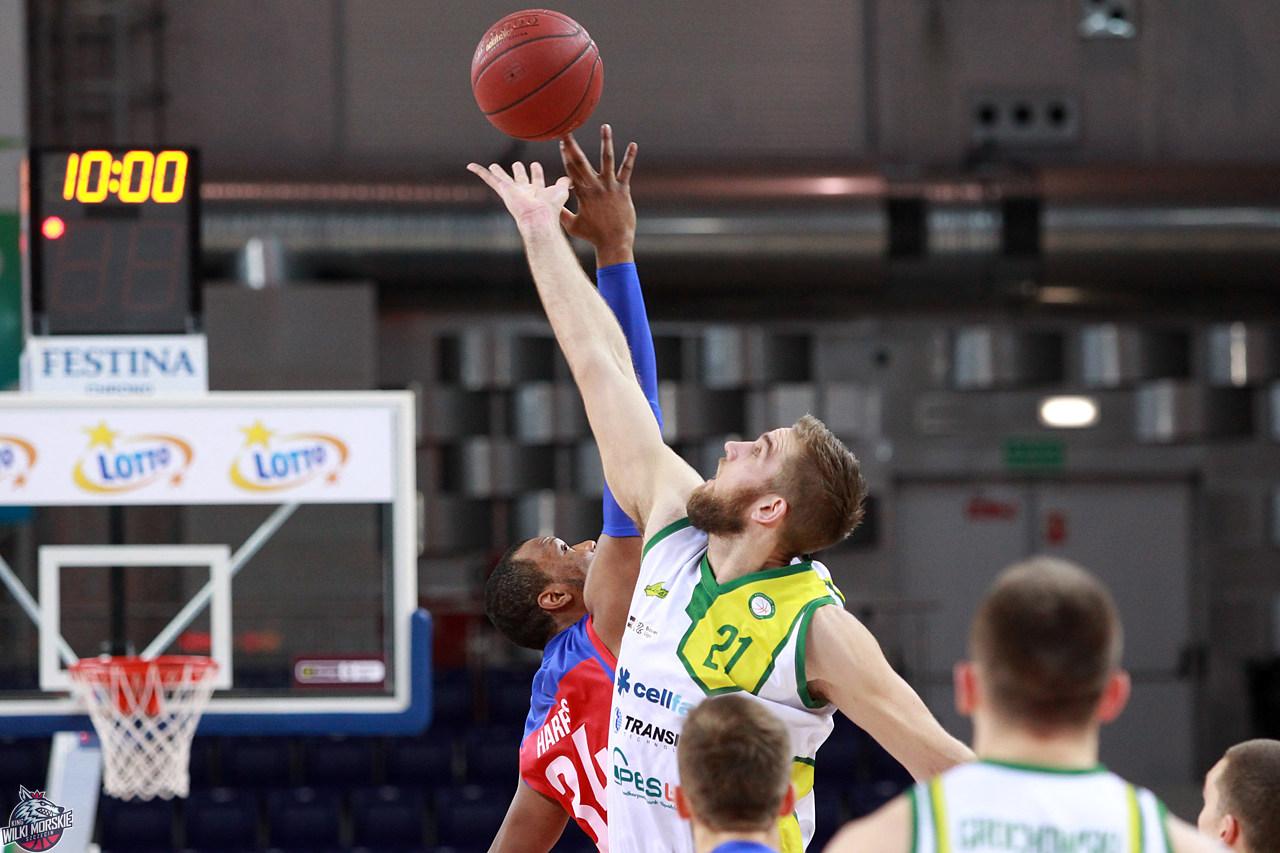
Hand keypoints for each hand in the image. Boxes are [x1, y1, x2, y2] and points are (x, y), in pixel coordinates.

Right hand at [465, 160, 569, 232]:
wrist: (538, 217)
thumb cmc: (551, 208)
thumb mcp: (561, 191)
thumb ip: (564, 184)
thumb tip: (570, 180)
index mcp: (536, 192)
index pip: (536, 180)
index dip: (536, 173)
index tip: (535, 165)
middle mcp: (524, 191)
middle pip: (519, 179)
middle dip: (518, 172)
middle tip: (517, 165)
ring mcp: (512, 191)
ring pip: (503, 178)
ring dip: (498, 172)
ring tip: (494, 166)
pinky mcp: (503, 189)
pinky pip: (488, 178)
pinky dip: (479, 171)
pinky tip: (470, 166)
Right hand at [559, 124, 637, 266]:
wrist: (614, 242)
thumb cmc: (592, 236)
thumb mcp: (572, 225)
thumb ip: (561, 213)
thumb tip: (550, 206)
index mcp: (581, 194)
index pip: (570, 170)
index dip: (565, 155)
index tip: (560, 142)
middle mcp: (594, 187)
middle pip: (581, 162)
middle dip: (572, 146)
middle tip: (567, 130)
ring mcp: (610, 187)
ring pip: (607, 160)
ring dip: (605, 142)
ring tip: (605, 126)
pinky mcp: (623, 190)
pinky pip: (626, 170)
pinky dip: (630, 158)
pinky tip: (633, 145)